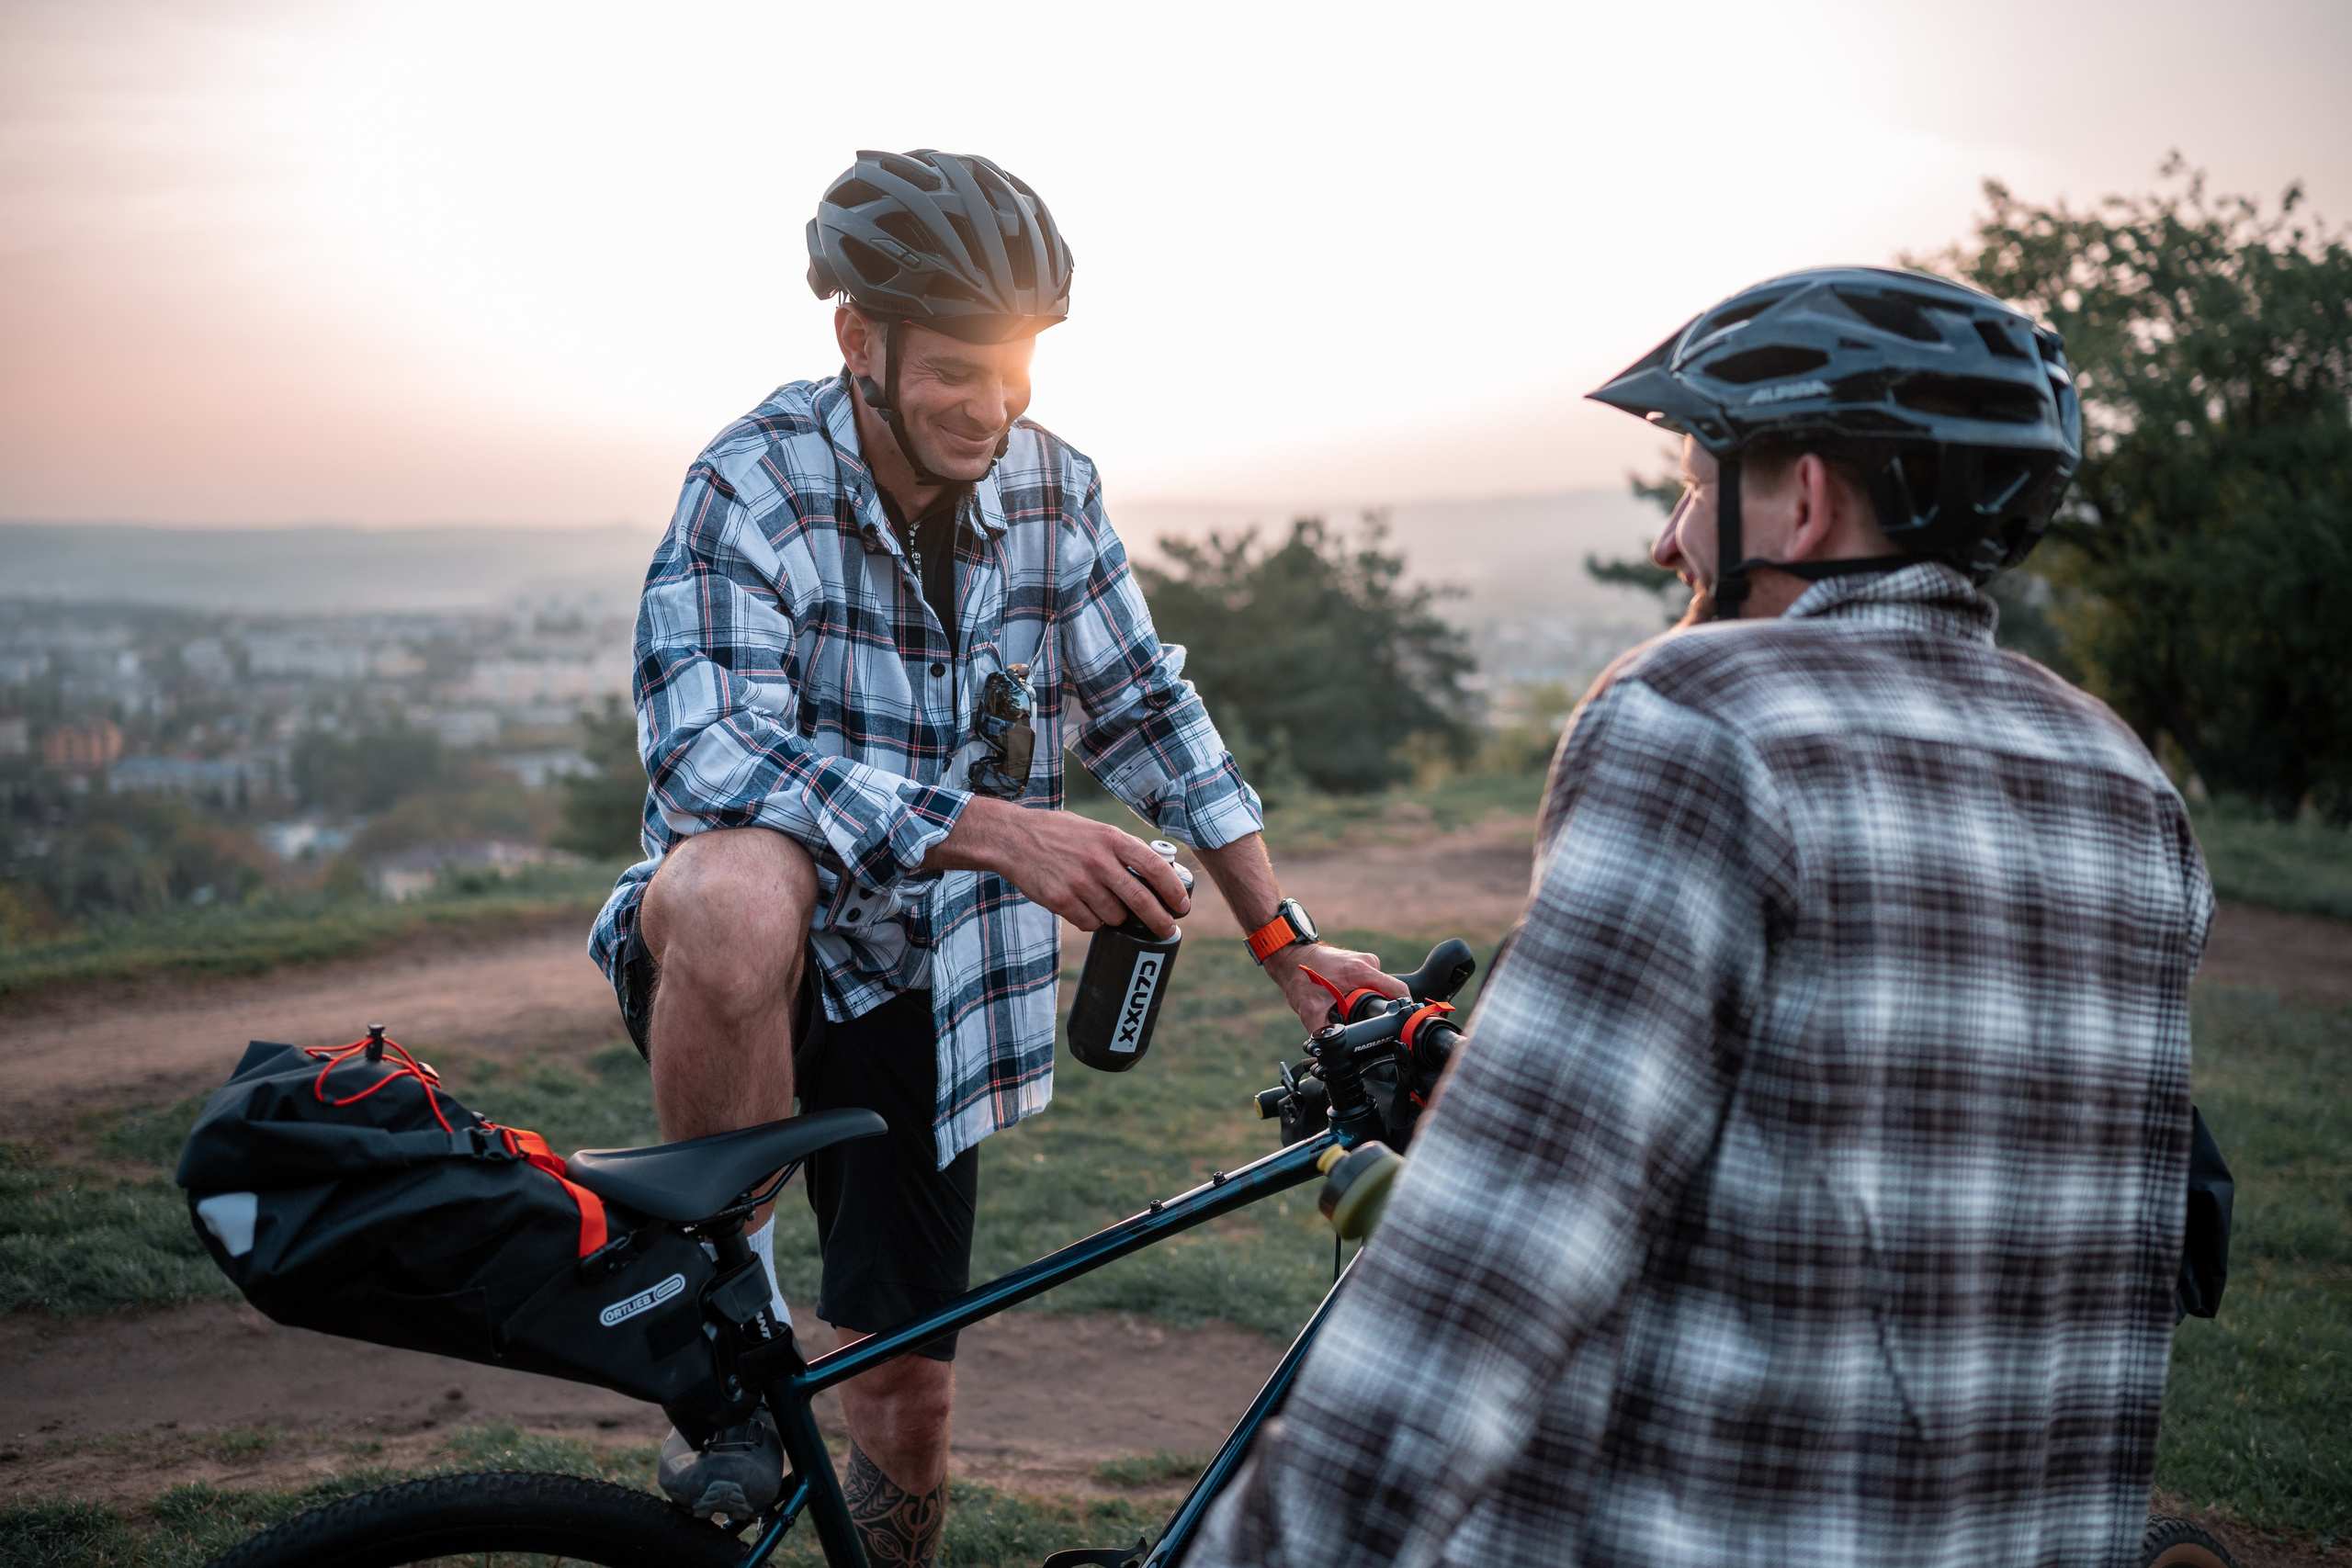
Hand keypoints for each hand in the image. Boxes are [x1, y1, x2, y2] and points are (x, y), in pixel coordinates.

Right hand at [926, 798, 1191, 935]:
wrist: (1012, 838)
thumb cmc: (1060, 833)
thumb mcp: (1096, 830)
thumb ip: (1123, 849)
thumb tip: (1160, 873)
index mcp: (1112, 839)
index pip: (1155, 868)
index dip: (1173, 891)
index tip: (1182, 906)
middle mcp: (1099, 860)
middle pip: (1141, 900)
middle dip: (1159, 920)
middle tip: (1167, 930)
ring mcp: (1079, 882)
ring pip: (1114, 916)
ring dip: (1117, 918)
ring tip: (1107, 906)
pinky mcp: (1060, 900)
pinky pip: (1089, 923)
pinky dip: (1092, 922)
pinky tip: (1083, 908)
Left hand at [1263, 943, 1407, 1033]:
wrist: (1292, 958)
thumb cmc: (1300, 977)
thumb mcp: (1310, 1010)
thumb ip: (1322, 1032)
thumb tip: (1330, 1053)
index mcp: (1361, 971)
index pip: (1398, 991)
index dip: (1402, 1011)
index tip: (1399, 1025)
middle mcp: (1367, 963)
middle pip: (1390, 993)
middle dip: (1379, 1009)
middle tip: (1363, 1020)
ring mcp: (1365, 960)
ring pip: (1380, 988)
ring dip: (1369, 1000)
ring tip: (1350, 1006)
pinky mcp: (1361, 961)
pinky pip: (1372, 982)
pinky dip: (1364, 992)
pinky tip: (1348, 997)